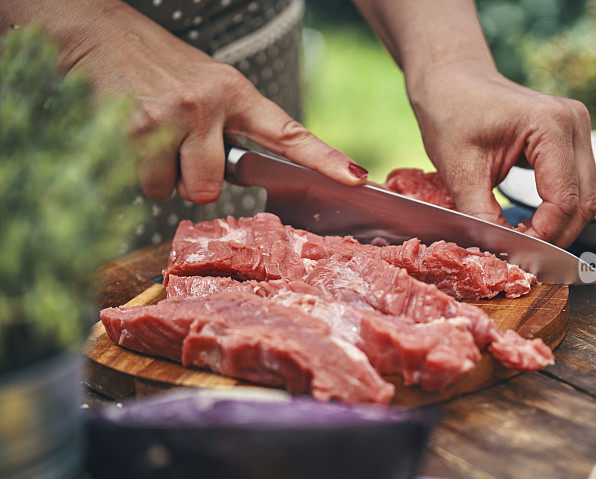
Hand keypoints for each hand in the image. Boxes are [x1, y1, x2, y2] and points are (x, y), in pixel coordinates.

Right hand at [61, 1, 367, 202]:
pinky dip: (135, 171)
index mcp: (237, 94)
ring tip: (152, 137)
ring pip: (175, 189)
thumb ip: (230, 126)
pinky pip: (144, 183)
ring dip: (160, 175)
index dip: (325, 159)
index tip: (356, 178)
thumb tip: (235, 178)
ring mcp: (172, 117)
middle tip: (179, 151)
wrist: (100, 32)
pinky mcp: (135, 129)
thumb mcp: (210, 87)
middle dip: (193, 182)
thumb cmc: (160, 68)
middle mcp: (209, 104)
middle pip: (212, 188)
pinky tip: (130, 137)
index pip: (288, 133)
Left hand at [407, 62, 595, 246]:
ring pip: (586, 197)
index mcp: (550, 125)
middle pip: (584, 202)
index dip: (543, 235)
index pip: (563, 200)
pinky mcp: (572, 138)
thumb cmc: (450, 114)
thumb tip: (500, 256)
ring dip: (559, 225)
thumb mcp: (460, 172)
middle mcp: (574, 122)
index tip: (515, 254)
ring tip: (523, 239)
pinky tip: (531, 222)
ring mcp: (578, 127)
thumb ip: (482, 217)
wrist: (451, 80)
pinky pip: (576, 184)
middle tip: (521, 255)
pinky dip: (558, 209)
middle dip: (555, 235)